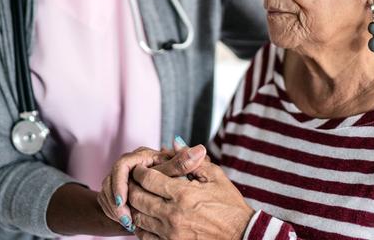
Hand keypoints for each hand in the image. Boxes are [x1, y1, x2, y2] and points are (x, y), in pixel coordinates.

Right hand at [97, 138, 206, 231]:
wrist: (162, 193)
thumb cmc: (172, 179)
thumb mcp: (178, 172)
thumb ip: (184, 163)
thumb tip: (200, 150)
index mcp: (141, 156)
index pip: (122, 166)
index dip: (120, 184)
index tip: (124, 200)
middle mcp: (127, 164)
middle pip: (111, 181)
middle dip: (116, 201)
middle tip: (126, 217)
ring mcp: (118, 177)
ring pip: (107, 193)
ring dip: (115, 209)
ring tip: (128, 222)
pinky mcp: (113, 190)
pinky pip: (107, 202)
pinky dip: (115, 213)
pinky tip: (127, 223)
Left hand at [128, 160, 253, 239]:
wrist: (241, 236)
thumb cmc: (230, 205)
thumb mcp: (215, 177)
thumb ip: (192, 160)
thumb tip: (174, 142)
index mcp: (183, 194)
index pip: (148, 178)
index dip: (140, 171)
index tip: (141, 168)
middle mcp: (173, 214)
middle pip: (137, 197)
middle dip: (132, 186)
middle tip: (134, 181)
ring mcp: (170, 233)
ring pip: (137, 217)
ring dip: (135, 206)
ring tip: (139, 197)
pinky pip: (144, 236)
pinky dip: (140, 226)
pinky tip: (146, 217)